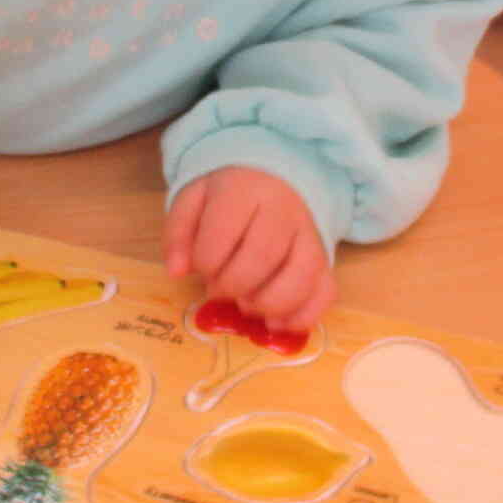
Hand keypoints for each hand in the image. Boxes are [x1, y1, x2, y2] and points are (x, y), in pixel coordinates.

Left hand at [164, 167, 334, 332]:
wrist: (274, 179)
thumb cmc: (229, 196)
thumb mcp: (194, 200)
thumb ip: (178, 233)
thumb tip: (176, 271)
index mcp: (244, 190)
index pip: (222, 234)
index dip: (205, 262)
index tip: (202, 267)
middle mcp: (283, 210)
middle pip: (262, 257)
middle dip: (233, 285)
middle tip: (220, 290)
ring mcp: (310, 235)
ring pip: (301, 276)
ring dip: (268, 304)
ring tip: (247, 306)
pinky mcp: (325, 260)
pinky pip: (325, 292)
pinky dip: (302, 317)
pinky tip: (276, 323)